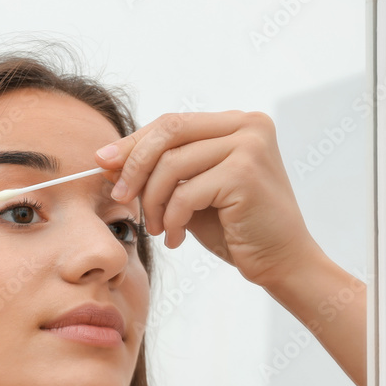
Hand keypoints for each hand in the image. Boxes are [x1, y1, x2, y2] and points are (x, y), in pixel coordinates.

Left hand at [94, 111, 322, 289]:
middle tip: (120, 198)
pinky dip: (171, 219)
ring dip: (153, 202)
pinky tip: (175, 238)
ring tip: (156, 229)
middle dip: (134, 166)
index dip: (134, 143)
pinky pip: (185, 193)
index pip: (171, 123)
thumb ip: (159, 172)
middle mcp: (248, 125)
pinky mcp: (246, 173)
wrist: (281, 262)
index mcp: (236, 123)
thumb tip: (106, 159)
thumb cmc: (235, 229)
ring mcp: (250, 146)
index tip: (103, 163)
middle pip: (168, 132)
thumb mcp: (190, 192)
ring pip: (172, 165)